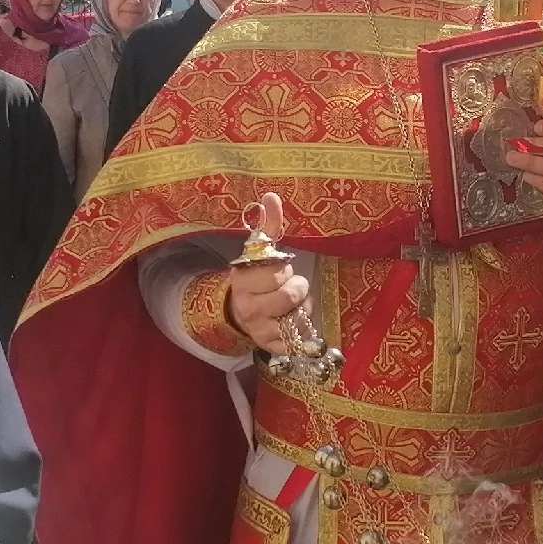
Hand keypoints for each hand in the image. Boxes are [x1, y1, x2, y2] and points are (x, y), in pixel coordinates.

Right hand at [225, 192, 309, 354]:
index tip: (276, 270)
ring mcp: (259, 330)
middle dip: (297, 288)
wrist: (240, 313)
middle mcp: (248, 307)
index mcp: (242, 279)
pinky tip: (291, 322)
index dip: (284, 270)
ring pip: (298, 318)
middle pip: (291, 294)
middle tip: (288, 287)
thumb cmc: (257, 279)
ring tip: (291, 305)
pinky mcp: (271, 348)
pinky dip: (302, 330)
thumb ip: (268, 225)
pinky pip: (300, 340)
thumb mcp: (259, 252)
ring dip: (302, 309)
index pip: (277, 271)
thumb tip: (271, 196)